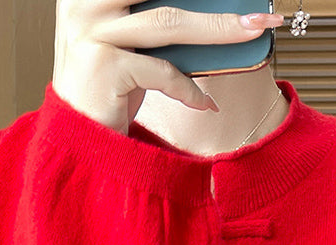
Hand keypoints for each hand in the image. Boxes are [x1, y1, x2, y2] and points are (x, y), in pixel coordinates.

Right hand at [52, 1, 283, 133]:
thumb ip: (154, 17)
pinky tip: (205, 102)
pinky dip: (189, 90)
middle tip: (256, 5)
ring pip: (170, 23)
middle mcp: (84, 4)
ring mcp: (91, 34)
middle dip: (213, 2)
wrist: (78, 138)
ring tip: (255, 28)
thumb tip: (215, 8)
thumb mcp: (130, 43)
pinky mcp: (105, 69)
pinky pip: (163, 72)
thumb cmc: (108, 88)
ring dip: (220, 28)